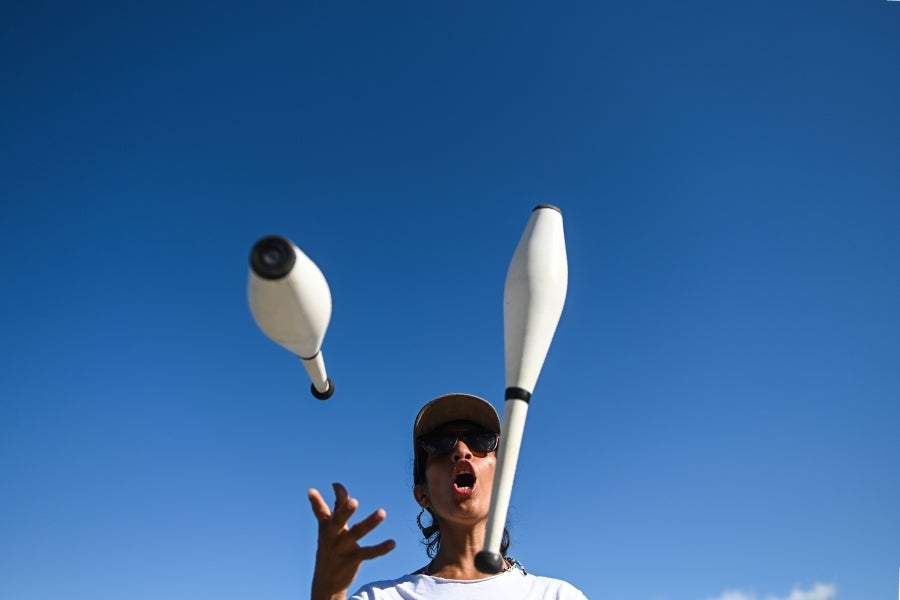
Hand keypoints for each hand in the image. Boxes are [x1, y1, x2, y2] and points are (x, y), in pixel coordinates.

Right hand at [308, 482, 395, 599]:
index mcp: (325, 526)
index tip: (332, 486)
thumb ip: (337, 506)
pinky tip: (392, 543)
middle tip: (354, 502)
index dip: (321, 500)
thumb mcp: (330, 527)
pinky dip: (381, 548)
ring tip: (382, 512)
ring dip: (369, 522)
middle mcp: (332, 536)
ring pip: (357, 533)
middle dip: (345, 511)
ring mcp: (343, 548)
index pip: (322, 511)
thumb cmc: (330, 546)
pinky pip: (369, 553)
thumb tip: (337, 485)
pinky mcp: (353, 559)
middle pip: (338, 521)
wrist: (326, 581)